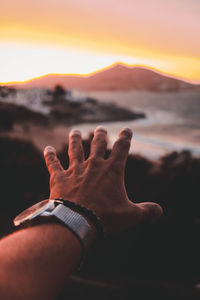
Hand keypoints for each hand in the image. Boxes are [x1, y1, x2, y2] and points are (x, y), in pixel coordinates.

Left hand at [43, 126, 162, 233]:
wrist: (77, 221)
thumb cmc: (106, 217)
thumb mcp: (132, 215)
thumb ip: (148, 211)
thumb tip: (160, 211)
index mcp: (112, 170)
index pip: (122, 148)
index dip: (126, 138)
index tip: (127, 130)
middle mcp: (94, 165)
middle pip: (97, 144)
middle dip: (100, 136)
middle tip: (100, 129)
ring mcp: (75, 170)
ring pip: (75, 149)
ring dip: (75, 139)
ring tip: (74, 131)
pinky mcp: (60, 178)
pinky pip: (53, 163)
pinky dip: (49, 156)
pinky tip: (47, 149)